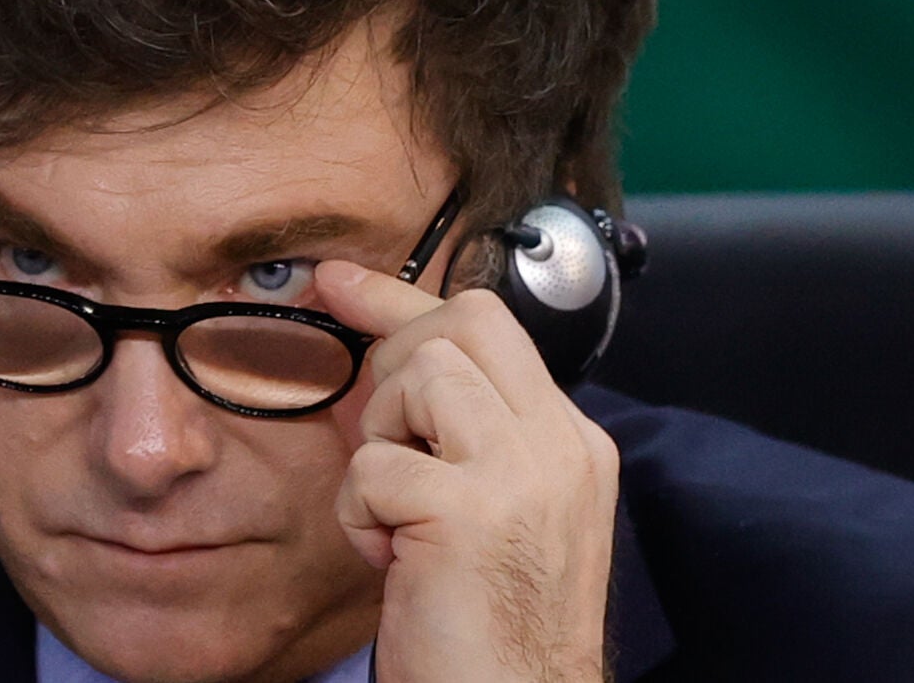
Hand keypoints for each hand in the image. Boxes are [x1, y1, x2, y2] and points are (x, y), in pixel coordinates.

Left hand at [316, 260, 618, 682]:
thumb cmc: (492, 629)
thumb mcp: (491, 513)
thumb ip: (457, 440)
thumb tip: (377, 372)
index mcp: (570, 443)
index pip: (491, 328)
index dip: (405, 299)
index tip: (343, 285)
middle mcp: (561, 445)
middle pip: (463, 323)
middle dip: (394, 360)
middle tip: (382, 440)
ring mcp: (523, 472)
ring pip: (421, 372)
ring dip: (382, 441)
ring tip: (400, 514)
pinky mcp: (471, 511)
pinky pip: (375, 464)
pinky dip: (362, 514)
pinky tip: (392, 561)